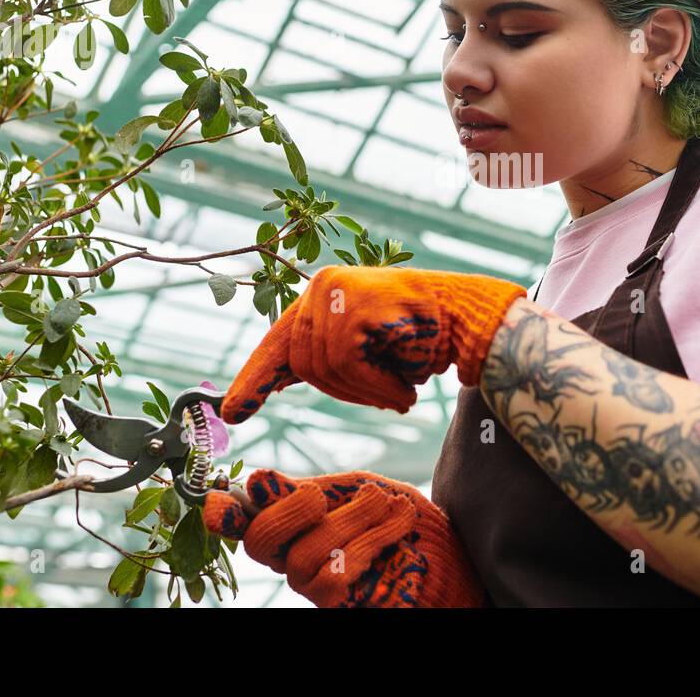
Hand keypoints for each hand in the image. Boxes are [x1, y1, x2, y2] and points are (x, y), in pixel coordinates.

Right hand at [202, 468, 488, 606]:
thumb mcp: (359, 491)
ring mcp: (316, 586)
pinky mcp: (341, 604)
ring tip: (388, 504)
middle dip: (288, 510)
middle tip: (322, 495)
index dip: (224, 513)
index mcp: (296, 524)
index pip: (245, 522)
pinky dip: (371, 538)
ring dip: (352, 519)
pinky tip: (399, 523)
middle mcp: (295, 558)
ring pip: (304, 553)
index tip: (217, 499)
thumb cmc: (403, 520)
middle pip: (259, 541)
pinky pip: (337, 574)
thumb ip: (312, 490)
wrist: (454, 556)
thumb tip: (256, 482)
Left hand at [221, 264, 524, 421]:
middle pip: (301, 364)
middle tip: (387, 398)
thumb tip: (278, 381)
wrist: (467, 320)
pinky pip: (346, 362)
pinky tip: (403, 386)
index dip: (255, 379)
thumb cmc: (419, 339)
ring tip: (400, 390)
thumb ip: (324, 360)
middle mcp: (320, 287)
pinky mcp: (353, 302)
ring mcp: (335, 290)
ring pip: (322, 367)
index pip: (277, 343)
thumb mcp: (364, 353)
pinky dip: (375, 385)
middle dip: (344, 392)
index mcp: (318, 299)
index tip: (232, 412)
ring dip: (365, 392)